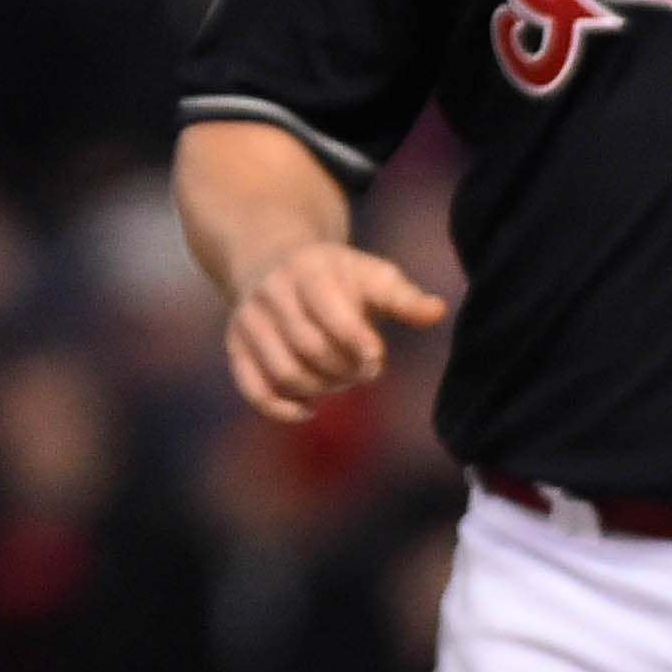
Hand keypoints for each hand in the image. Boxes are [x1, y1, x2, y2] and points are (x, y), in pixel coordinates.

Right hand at [222, 241, 447, 422]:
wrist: (272, 261)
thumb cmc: (338, 277)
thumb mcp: (371, 275)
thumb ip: (403, 297)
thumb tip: (436, 311)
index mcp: (308, 270)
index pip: (332, 314)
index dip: (358, 344)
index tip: (376, 357)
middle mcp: (271, 292)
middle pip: (310, 348)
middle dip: (345, 369)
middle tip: (365, 370)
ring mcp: (248, 319)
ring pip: (285, 372)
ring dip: (321, 388)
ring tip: (340, 379)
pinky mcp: (235, 345)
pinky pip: (253, 389)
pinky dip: (281, 410)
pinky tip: (309, 411)